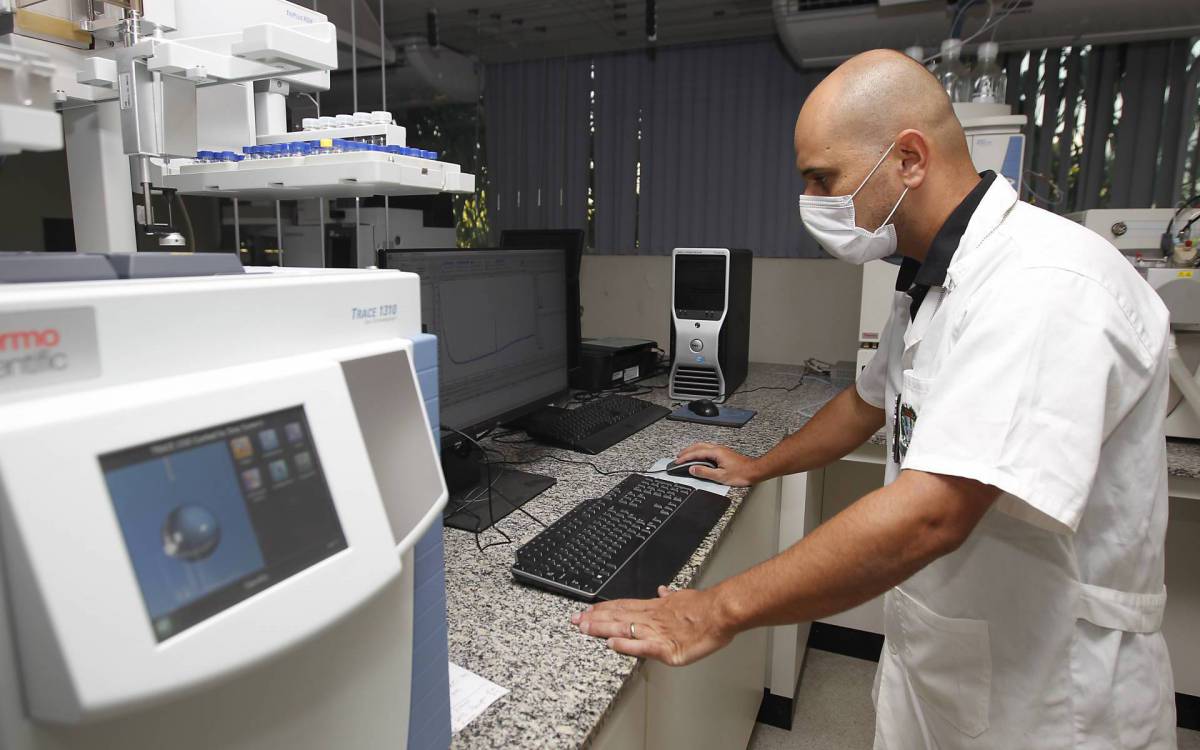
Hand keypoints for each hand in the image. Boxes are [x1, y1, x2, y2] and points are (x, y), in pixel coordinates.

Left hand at [570, 586, 734, 665]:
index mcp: (655, 607)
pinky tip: (612, 644)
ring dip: (602, 629)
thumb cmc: (705, 606)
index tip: (586, 610)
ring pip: (624, 629)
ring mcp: (657, 633)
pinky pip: (642, 647)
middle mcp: (651, 618)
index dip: (602, 609)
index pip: (622, 607)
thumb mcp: (683, 595)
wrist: (721, 612)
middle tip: (574, 620)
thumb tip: (662, 590)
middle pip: (617, 617)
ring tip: (584, 629)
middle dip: (594, 619)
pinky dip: (626, 645)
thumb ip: (670, 596)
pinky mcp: (667, 649)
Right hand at [673, 443, 759, 486]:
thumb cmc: (741, 474)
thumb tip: (693, 469)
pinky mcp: (724, 453)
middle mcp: (718, 449)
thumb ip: (705, 472)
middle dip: (686, 451)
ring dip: (693, 450)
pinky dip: (699, 451)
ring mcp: (721, 450)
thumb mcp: (720, 476)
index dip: (685, 457)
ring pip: (703, 446)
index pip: (696, 453)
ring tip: (686, 456)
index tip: (677, 462)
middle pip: (698, 446)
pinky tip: (699, 456)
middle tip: (678, 457)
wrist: (754, 471)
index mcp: (716, 452)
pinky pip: (708, 449)